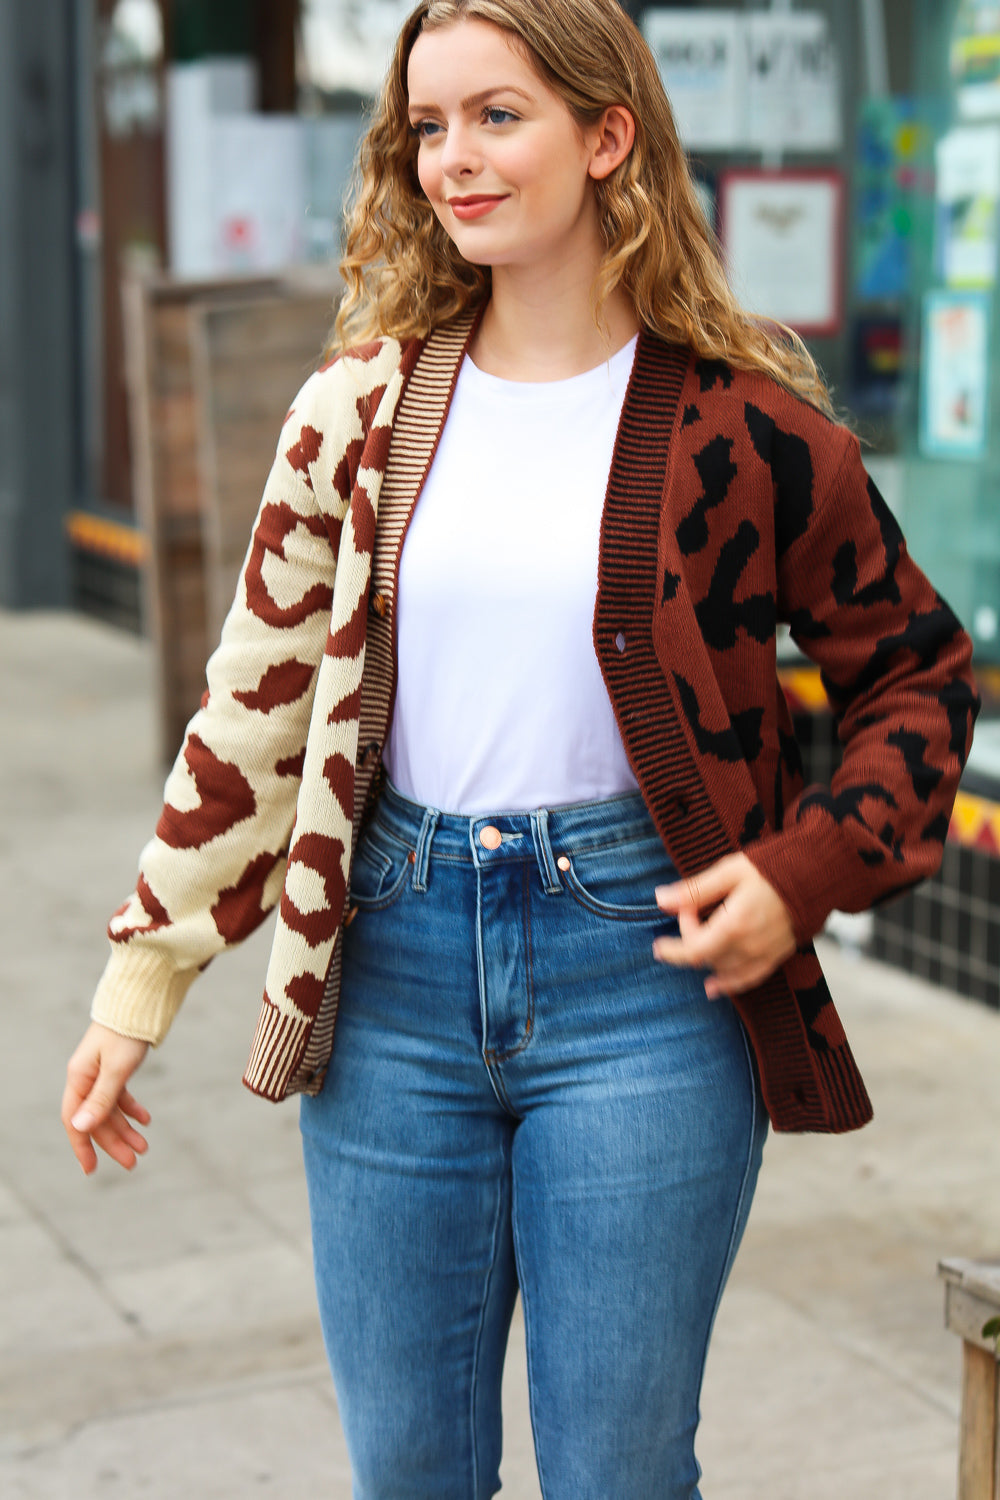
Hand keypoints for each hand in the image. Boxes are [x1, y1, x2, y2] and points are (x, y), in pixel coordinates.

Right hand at [62, 1022, 150, 1174]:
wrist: (139, 1003)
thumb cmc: (126, 1033)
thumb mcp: (116, 1069)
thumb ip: (100, 1099)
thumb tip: (80, 1128)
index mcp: (79, 1079)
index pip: (75, 1121)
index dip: (83, 1146)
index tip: (92, 1169)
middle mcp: (86, 1078)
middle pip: (96, 1119)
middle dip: (114, 1142)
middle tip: (134, 1162)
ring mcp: (100, 1074)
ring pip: (110, 1110)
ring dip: (126, 1129)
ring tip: (144, 1147)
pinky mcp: (115, 1068)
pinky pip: (119, 1096)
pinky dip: (132, 1109)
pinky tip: (146, 1120)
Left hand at [653, 853, 796, 999]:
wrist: (816, 874)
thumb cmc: (771, 868)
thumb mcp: (728, 872)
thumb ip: (694, 891)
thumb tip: (660, 900)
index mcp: (734, 925)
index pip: (693, 949)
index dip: (677, 938)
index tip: (678, 915)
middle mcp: (749, 947)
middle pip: (706, 959)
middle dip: (691, 938)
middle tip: (693, 911)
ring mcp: (764, 954)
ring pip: (723, 969)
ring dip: (706, 958)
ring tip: (696, 941)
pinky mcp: (777, 956)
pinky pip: (748, 978)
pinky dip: (729, 983)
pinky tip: (713, 987)